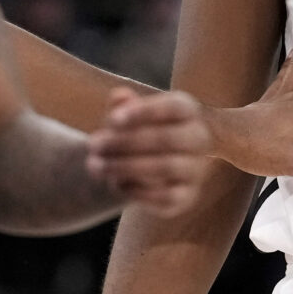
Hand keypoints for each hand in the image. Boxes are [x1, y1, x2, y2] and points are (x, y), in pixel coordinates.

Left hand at [83, 85, 211, 215]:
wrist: (148, 173)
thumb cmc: (136, 135)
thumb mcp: (127, 117)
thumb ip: (122, 106)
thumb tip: (119, 97)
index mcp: (187, 111)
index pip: (174, 107)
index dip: (145, 111)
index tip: (113, 120)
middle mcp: (198, 138)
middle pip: (167, 138)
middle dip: (125, 142)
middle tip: (94, 145)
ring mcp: (195, 169)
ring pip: (165, 167)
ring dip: (125, 166)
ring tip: (96, 166)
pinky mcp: (187, 196)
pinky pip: (165, 195)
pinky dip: (137, 190)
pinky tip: (115, 184)